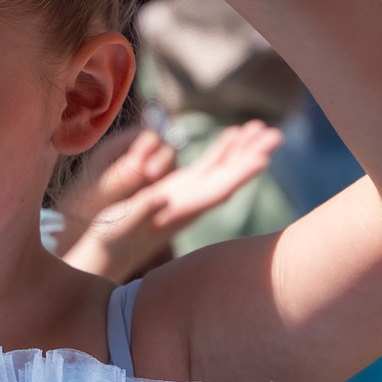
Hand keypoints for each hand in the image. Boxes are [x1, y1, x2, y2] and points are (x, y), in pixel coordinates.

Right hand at [59, 122, 280, 280]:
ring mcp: (188, 196)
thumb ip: (140, 211)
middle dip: (251, 155)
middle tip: (275, 134)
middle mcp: (191, 204)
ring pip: (222, 170)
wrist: (106, 255)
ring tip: (261, 126)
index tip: (263, 158)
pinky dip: (222, 151)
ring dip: (242, 149)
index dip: (240, 173)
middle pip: (228, 177)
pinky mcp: (180, 190)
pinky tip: (233, 135)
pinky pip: (208, 167)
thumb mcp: (121, 225)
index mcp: (180, 211)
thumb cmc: (111, 240)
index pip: (217, 190)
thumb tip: (160, 197)